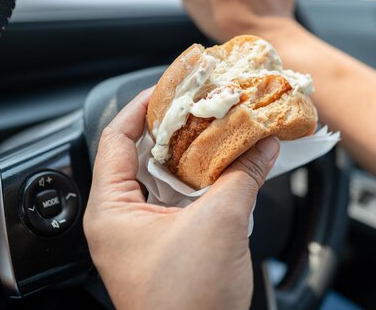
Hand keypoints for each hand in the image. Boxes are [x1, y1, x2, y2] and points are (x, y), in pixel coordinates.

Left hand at [83, 88, 279, 309]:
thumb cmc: (188, 301)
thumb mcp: (219, 224)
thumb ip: (242, 175)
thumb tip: (263, 143)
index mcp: (112, 210)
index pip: (116, 140)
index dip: (141, 107)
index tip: (168, 87)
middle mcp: (122, 220)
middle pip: (143, 156)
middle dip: (176, 129)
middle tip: (202, 105)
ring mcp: (145, 235)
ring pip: (166, 180)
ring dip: (193, 156)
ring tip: (219, 130)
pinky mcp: (168, 246)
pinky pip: (182, 202)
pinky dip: (203, 182)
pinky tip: (228, 168)